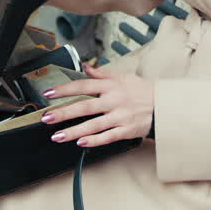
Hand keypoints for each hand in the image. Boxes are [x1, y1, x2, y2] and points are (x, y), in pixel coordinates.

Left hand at [40, 64, 154, 147]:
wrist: (164, 105)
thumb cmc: (142, 91)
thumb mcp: (123, 77)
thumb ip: (101, 74)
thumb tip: (85, 67)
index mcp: (111, 86)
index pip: (84, 86)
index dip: (65, 89)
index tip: (49, 93)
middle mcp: (114, 101)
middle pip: (85, 107)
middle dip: (64, 113)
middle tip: (46, 118)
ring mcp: (120, 116)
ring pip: (93, 125)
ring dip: (74, 131)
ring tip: (57, 136)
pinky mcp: (126, 130)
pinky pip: (108, 137)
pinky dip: (94, 140)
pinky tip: (81, 143)